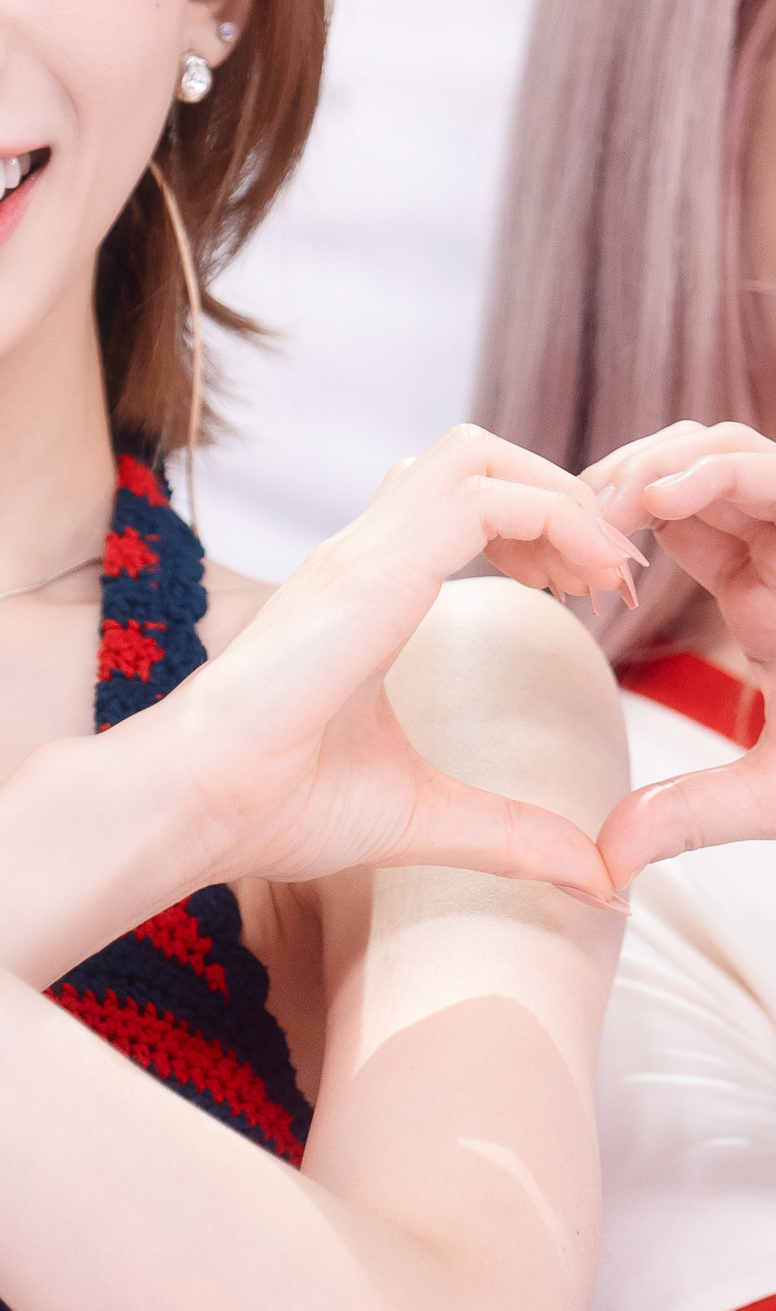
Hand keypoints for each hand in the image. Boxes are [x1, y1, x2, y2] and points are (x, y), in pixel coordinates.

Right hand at [167, 425, 640, 900]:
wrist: (199, 805)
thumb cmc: (277, 806)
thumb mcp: (426, 814)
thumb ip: (510, 832)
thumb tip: (598, 879)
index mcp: (368, 590)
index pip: (457, 502)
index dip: (537, 527)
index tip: (584, 598)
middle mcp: (364, 555)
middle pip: (477, 455)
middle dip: (560, 494)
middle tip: (603, 576)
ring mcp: (363, 553)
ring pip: (480, 455)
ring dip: (561, 497)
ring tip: (600, 572)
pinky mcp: (375, 570)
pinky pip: (484, 500)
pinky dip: (552, 518)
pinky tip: (578, 583)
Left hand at [585, 422, 775, 879]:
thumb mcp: (770, 792)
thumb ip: (690, 813)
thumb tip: (606, 862)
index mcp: (761, 590)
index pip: (672, 519)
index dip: (608, 524)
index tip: (557, 563)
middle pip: (687, 464)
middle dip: (618, 475)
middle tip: (563, 518)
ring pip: (723, 448)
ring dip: (654, 464)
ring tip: (606, 510)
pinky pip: (772, 469)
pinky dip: (712, 470)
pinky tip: (657, 502)